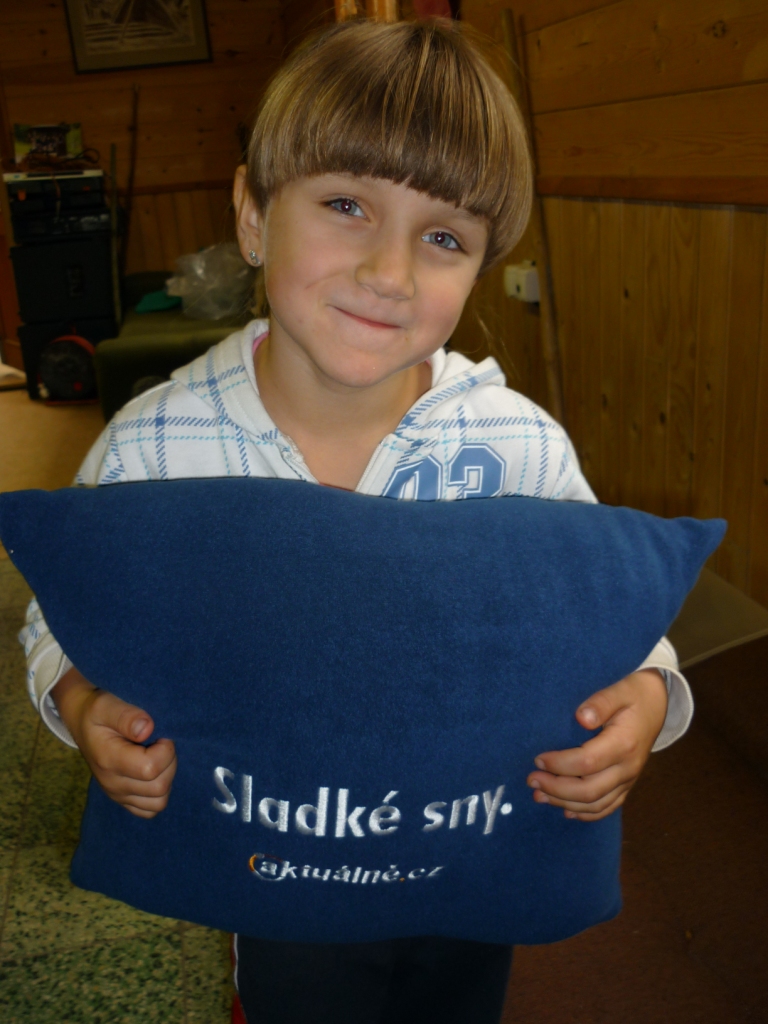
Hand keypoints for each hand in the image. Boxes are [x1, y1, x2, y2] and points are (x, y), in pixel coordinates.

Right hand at [52, 667, 176, 818]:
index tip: (160, 735)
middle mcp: (112, 783)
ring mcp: (117, 794)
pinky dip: (158, 794)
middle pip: (159, 787)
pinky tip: (154, 772)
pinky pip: (150, 810)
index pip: (150, 768)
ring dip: (167, 778)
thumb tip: (147, 729)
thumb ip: (126, 716)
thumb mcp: (106, 705)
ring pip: (159, 802)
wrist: (81, 722)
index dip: (165, 750)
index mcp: (109, 760)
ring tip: (158, 757)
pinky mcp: (123, 799)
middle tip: (160, 744)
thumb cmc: (96, 712)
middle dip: (169, 762)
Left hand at [527, 669, 667, 820]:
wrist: (657, 704)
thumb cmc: (633, 695)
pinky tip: (566, 810)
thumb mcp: (619, 690)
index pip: (587, 763)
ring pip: (596, 804)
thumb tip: (581, 718)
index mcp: (624, 744)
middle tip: (531, 780)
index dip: (560, 764)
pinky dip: (586, 813)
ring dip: (565, 803)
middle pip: (589, 790)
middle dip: (556, 788)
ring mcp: (629, 779)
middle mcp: (628, 767)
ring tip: (539, 795)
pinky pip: (608, 807)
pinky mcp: (628, 785)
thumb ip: (600, 703)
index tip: (538, 760)